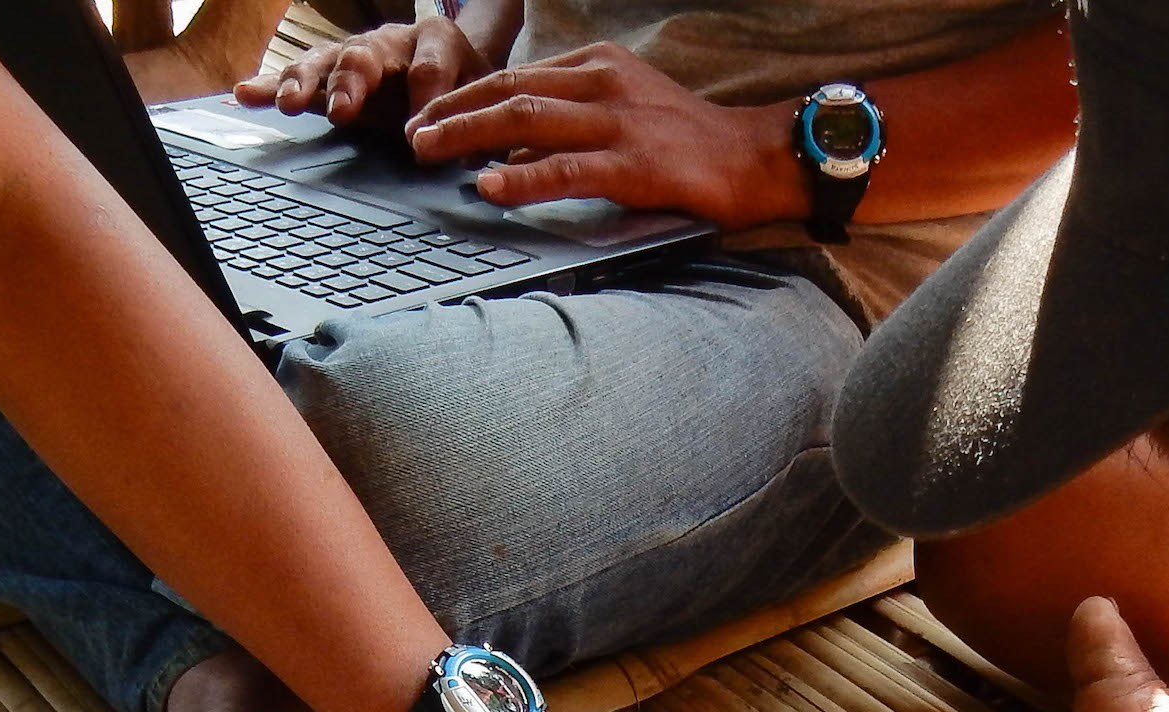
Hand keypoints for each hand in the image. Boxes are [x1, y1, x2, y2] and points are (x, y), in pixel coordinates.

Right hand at [236, 17, 492, 128]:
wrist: (453, 63)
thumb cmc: (466, 82)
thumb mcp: (481, 95)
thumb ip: (469, 118)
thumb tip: (454, 150)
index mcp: (435, 40)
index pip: (430, 66)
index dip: (425, 98)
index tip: (417, 137)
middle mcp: (388, 41)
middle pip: (364, 56)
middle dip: (351, 83)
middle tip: (342, 111)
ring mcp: (355, 57)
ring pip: (325, 62)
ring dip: (306, 83)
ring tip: (289, 103)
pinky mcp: (331, 77)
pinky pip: (299, 77)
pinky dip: (272, 85)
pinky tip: (246, 93)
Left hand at [405, 42, 797, 223]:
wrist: (756, 159)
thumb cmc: (689, 144)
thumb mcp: (625, 113)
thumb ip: (570, 125)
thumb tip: (511, 150)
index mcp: (598, 67)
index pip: (516, 77)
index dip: (464, 97)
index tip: (428, 118)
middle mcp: (602, 84)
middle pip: (508, 91)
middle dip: (452, 113)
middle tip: (413, 137)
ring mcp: (617, 122)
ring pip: (524, 120)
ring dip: (468, 137)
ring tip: (429, 153)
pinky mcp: (632, 164)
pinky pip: (565, 169)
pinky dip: (521, 176)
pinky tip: (489, 186)